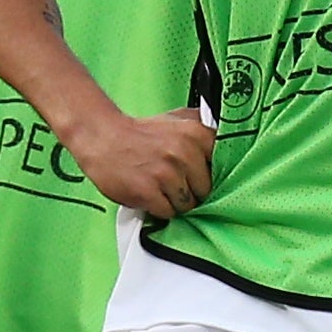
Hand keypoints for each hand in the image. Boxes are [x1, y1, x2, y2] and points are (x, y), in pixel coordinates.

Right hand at [71, 109, 215, 218]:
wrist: (102, 137)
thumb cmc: (141, 133)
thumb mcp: (177, 118)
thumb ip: (203, 127)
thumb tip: (229, 143)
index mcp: (196, 133)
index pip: (223, 167)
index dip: (210, 175)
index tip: (200, 176)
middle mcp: (184, 152)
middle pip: (205, 190)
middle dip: (192, 191)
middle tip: (172, 181)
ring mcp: (166, 173)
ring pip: (187, 204)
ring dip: (174, 201)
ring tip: (159, 186)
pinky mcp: (148, 191)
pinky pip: (167, 212)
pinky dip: (159, 208)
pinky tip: (149, 193)